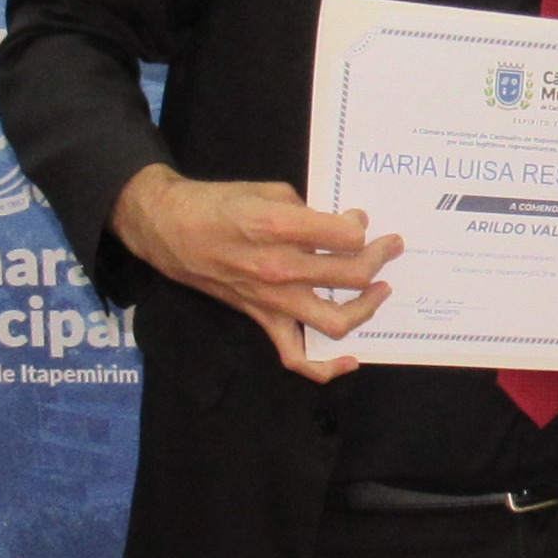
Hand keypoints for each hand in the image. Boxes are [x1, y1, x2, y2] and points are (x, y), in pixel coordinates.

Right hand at [110, 164, 399, 381]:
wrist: (169, 229)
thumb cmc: (215, 203)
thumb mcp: (266, 190)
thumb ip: (306, 209)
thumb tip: (335, 224)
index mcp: (279, 227)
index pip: (347, 235)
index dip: (360, 225)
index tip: (357, 219)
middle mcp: (279, 267)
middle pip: (351, 275)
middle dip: (379, 256)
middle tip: (389, 246)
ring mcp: (271, 300)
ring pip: (336, 319)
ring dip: (367, 305)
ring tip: (380, 288)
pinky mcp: (261, 319)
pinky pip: (296, 356)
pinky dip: (325, 367)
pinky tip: (349, 359)